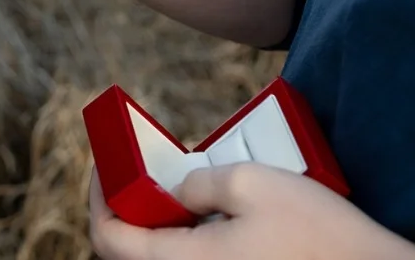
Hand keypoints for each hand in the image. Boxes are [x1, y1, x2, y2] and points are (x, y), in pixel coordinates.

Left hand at [89, 162, 414, 259]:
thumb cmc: (315, 233)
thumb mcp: (251, 183)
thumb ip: (198, 183)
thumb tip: (177, 193)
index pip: (109, 238)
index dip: (99, 196)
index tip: (105, 164)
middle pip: (131, 255)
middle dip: (126, 211)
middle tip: (135, 174)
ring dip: (157, 228)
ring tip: (172, 190)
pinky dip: (185, 241)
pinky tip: (207, 216)